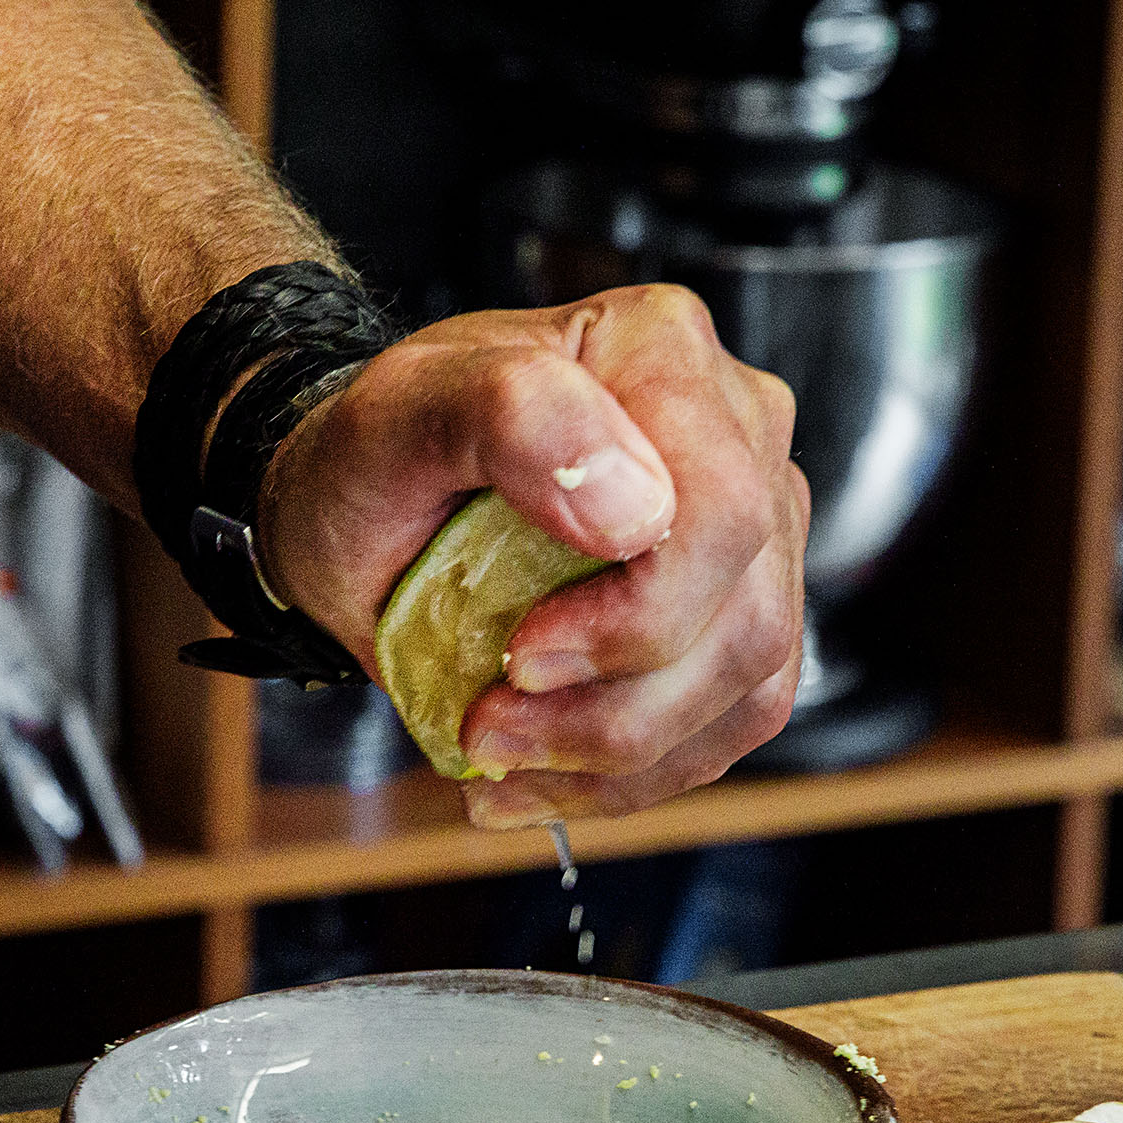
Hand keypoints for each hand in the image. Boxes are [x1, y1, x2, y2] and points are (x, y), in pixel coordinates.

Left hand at [260, 285, 807, 826]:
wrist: (366, 510)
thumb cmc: (377, 456)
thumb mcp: (394, 418)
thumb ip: (511, 420)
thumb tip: (635, 511)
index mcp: (659, 348)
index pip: (720, 509)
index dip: (637, 616)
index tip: (518, 657)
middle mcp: (732, 424)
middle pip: (748, 613)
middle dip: (618, 707)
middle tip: (491, 727)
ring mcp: (755, 517)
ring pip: (751, 678)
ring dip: (620, 753)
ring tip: (502, 755)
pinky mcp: (744, 603)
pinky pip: (734, 717)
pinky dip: (637, 771)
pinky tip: (544, 773)